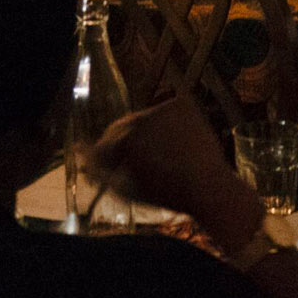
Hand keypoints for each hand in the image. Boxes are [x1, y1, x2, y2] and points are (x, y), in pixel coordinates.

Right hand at [86, 97, 261, 248]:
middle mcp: (141, 117)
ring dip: (145, 131)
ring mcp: (163, 107)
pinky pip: (165, 112)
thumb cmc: (167, 193)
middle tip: (136, 159)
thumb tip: (87, 162)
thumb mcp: (128, 189)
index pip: (105, 144)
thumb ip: (102, 173)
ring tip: (159, 153)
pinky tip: (173, 141)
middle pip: (123, 127)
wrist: (209, 187)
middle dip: (124, 142)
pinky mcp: (181, 104)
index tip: (113, 168)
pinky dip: (165, 122)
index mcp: (125, 139)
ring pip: (144, 118)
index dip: (106, 158)